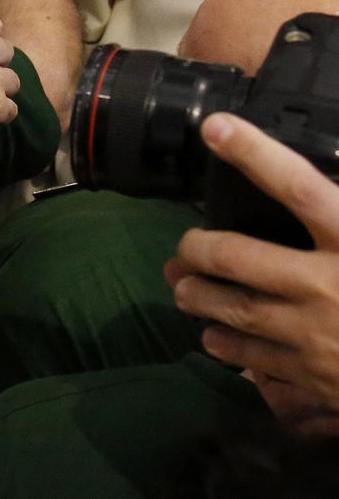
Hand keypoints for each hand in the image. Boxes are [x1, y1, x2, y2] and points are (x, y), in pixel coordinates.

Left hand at [164, 113, 338, 425]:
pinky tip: (215, 336)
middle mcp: (330, 286)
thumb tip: (319, 194)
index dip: (256, 155)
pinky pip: (252, 358)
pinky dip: (225, 345)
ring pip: (232, 309)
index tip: (216, 128)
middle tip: (186, 245)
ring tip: (184, 287)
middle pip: (238, 255)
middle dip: (198, 247)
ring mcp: (317, 335)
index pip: (299, 187)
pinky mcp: (314, 378)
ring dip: (198, 296)